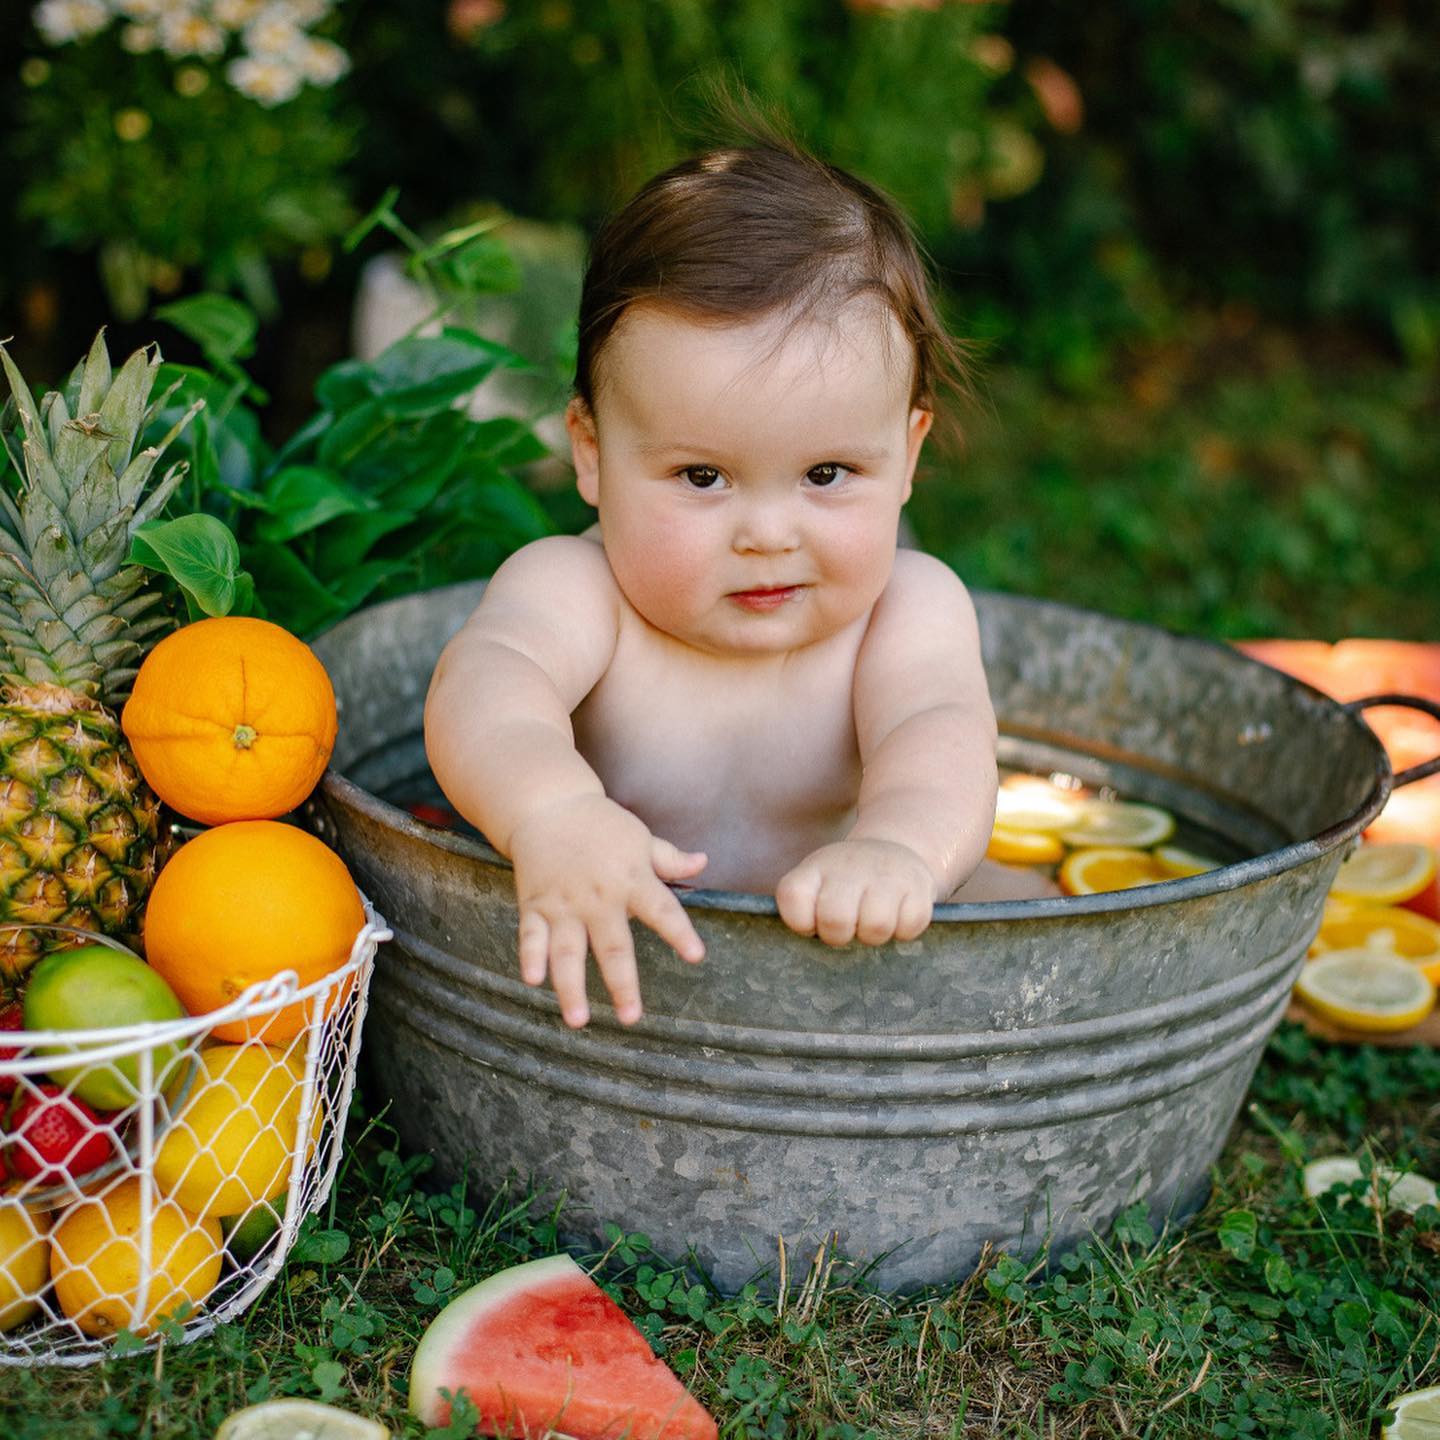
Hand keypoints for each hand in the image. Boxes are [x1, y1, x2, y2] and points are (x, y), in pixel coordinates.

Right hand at [508, 795, 705, 1027]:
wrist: (549, 805)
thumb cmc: (601, 824)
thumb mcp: (640, 838)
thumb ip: (670, 858)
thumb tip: (703, 863)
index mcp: (631, 879)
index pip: (662, 909)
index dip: (679, 932)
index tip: (695, 955)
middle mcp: (598, 897)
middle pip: (612, 945)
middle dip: (621, 983)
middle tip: (631, 1017)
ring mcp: (564, 904)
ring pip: (567, 952)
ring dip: (571, 987)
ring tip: (579, 1020)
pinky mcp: (534, 905)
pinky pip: (531, 935)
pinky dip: (531, 957)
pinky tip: (534, 981)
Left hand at [776, 839, 937, 946]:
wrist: (890, 853)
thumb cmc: (843, 886)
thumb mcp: (815, 886)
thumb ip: (802, 914)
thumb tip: (803, 957)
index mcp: (815, 869)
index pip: (793, 898)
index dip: (802, 923)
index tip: (813, 923)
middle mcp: (848, 866)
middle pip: (835, 919)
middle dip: (839, 936)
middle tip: (847, 929)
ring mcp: (886, 873)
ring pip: (877, 926)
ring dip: (874, 936)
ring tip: (871, 924)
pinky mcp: (918, 884)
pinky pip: (910, 926)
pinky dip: (904, 931)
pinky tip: (897, 916)